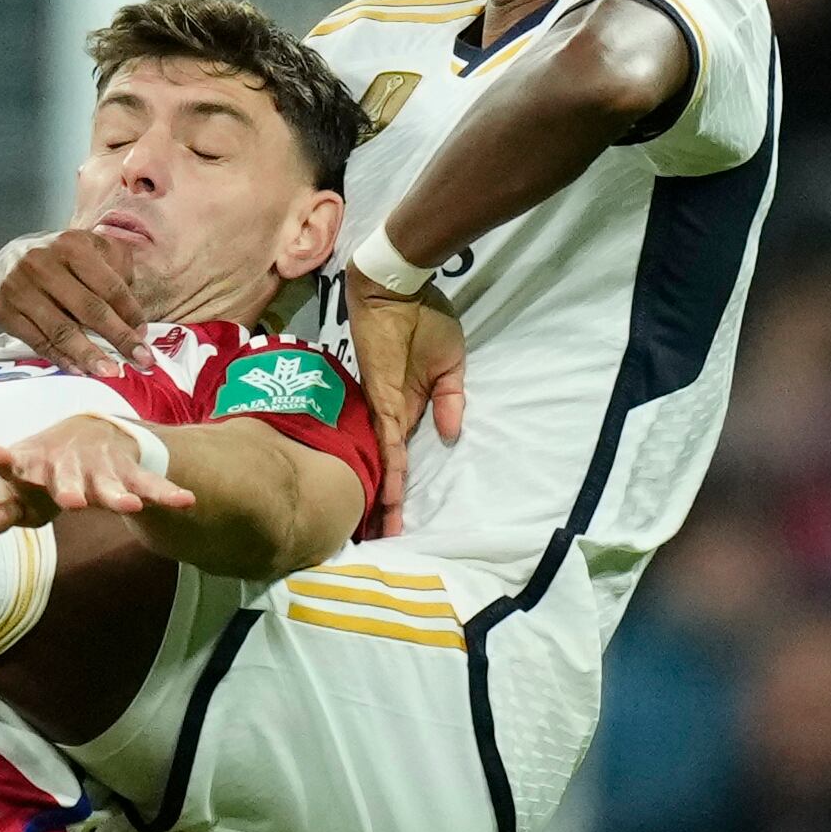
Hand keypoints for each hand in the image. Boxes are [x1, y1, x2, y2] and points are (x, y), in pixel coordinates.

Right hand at [0, 227, 142, 378]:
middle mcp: (42, 263)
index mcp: (71, 245)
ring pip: (61, 330)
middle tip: (140, 360)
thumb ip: (118, 270)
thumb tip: (134, 320)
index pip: (109, 285)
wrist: (7, 258)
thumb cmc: (61, 258)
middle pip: (89, 309)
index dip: (130, 313)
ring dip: (89, 355)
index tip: (144, 336)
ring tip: (110, 372)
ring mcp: (19, 288)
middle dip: (118, 337)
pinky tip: (79, 369)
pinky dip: (60, 358)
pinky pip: (37, 342)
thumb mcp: (93, 247)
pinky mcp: (3, 310)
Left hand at [0, 417, 195, 532]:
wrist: (92, 434)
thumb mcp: (20, 496)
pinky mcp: (130, 473)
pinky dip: (167, 492)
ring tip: (128, 506)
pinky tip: (185, 501)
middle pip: (68, 476)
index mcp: (33, 463)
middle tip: (72, 501)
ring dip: (118, 492)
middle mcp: (67, 461)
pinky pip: (150, 484)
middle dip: (70, 487)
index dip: (5, 461)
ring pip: (110, 481)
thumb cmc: (47, 473)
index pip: (15, 463)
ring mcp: (101, 466)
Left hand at [346, 276, 466, 515]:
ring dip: (383, 497)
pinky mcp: (380, 399)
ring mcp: (382, 409)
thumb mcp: (450, 365)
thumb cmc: (423, 320)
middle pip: (385, 468)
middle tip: (379, 539)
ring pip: (382, 463)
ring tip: (381, 532)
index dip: (397, 486)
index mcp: (406, 407)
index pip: (400, 456)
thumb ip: (450, 401)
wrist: (397, 291)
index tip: (396, 517)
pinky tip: (388, 497)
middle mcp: (389, 415)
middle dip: (382, 505)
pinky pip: (386, 441)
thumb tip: (450, 435)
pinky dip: (389, 469)